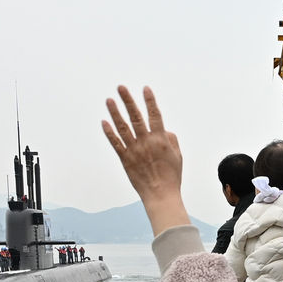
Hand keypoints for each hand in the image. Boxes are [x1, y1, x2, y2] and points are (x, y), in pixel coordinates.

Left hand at [103, 85, 190, 234]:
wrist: (161, 194)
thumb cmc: (172, 176)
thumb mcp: (178, 155)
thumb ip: (171, 139)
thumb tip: (164, 129)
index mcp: (160, 140)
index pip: (155, 115)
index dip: (150, 101)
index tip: (145, 88)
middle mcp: (146, 142)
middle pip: (135, 117)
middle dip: (128, 100)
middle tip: (121, 87)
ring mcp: (134, 150)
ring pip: (122, 127)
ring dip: (115, 112)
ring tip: (109, 100)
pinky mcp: (125, 159)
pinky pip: (115, 143)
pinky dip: (109, 132)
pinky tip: (104, 122)